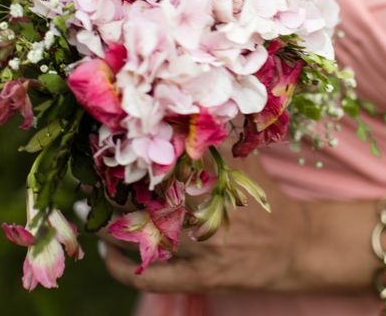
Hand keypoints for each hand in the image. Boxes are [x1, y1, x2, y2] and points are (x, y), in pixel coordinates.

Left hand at [101, 155, 311, 292]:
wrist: (296, 246)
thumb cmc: (265, 200)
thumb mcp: (248, 163)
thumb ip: (220, 137)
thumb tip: (185, 107)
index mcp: (221, 177)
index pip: (166, 161)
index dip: (131, 155)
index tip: (106, 145)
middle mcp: (211, 210)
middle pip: (146, 197)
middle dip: (111, 189)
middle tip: (88, 178)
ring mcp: (205, 247)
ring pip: (143, 237)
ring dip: (109, 225)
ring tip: (89, 209)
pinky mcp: (202, 278)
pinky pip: (151, 277)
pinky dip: (122, 266)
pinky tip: (108, 252)